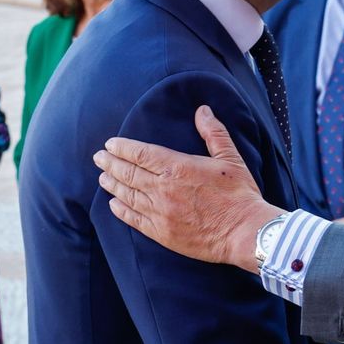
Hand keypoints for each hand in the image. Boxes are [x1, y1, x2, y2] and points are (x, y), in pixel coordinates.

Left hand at [95, 106, 281, 271]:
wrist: (244, 232)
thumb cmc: (239, 194)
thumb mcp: (230, 158)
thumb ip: (213, 133)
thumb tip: (203, 110)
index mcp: (177, 168)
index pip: (140, 153)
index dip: (122, 148)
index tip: (110, 144)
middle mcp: (162, 189)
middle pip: (128, 173)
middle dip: (110, 163)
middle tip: (98, 158)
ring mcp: (160, 212)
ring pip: (127, 195)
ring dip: (112, 185)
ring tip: (102, 178)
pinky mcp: (162, 233)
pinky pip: (134, 219)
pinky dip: (121, 211)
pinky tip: (114, 205)